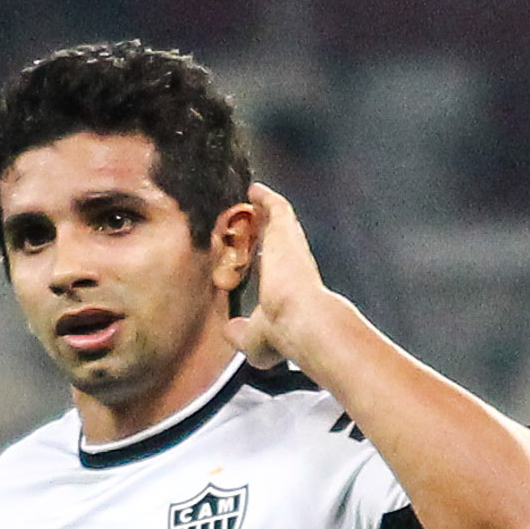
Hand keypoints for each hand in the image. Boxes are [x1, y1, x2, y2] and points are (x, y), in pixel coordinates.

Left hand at [221, 184, 340, 374]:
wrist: (300, 321)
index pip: (274, 270)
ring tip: (252, 199)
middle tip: (251, 219)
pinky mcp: (285, 230)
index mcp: (285, 289)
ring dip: (265, 209)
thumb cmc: (283, 334)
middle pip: (276, 241)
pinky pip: (276, 206)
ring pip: (278, 221)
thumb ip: (240, 333)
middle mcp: (290, 264)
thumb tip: (229, 331)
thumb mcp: (254, 339)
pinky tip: (253, 189)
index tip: (253, 255)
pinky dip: (266, 197)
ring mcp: (289, 245)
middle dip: (264, 230)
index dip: (264, 261)